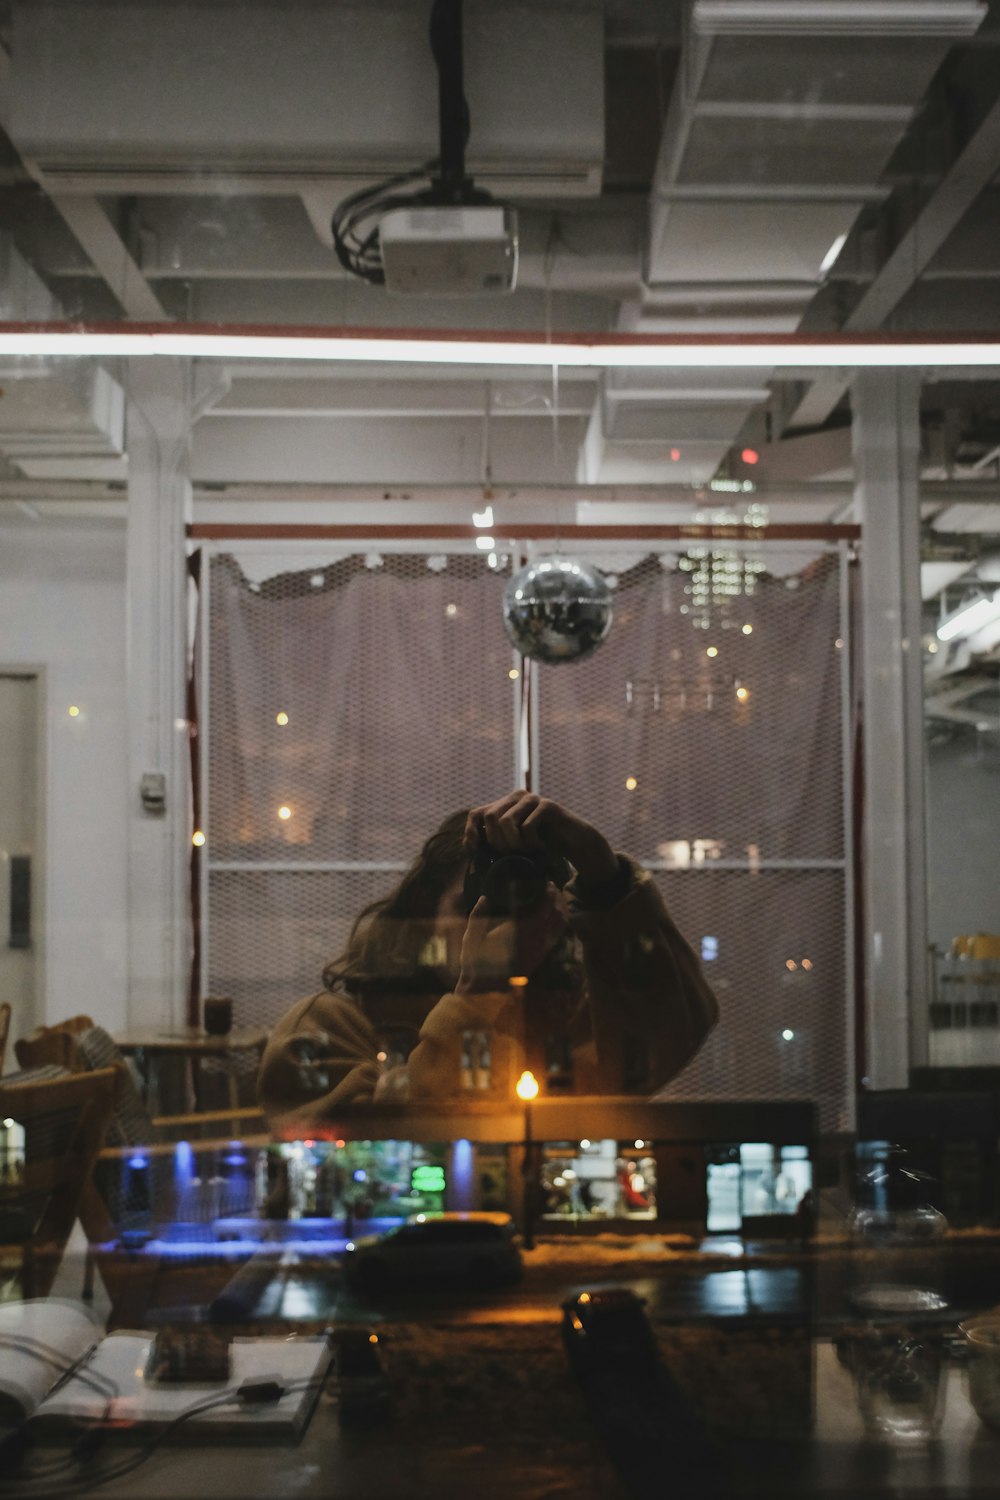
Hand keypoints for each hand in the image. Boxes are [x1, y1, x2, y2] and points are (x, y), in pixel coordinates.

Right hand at [456, 890, 569, 995]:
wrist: (486, 992)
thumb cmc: (477, 964)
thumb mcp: (471, 936)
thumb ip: (478, 914)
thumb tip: (485, 897)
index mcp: (521, 930)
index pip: (546, 907)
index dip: (551, 893)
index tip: (548, 883)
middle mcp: (536, 940)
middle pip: (559, 915)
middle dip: (559, 900)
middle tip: (552, 890)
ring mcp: (539, 950)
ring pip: (560, 928)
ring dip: (560, 912)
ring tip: (553, 902)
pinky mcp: (539, 959)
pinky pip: (555, 938)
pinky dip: (556, 926)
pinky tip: (548, 920)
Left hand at [463, 791, 617, 883]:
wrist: (573, 843)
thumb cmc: (541, 845)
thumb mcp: (513, 844)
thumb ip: (495, 840)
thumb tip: (468, 847)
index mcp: (504, 804)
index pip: (476, 813)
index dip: (471, 831)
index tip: (475, 850)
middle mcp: (516, 796)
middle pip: (490, 817)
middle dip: (497, 841)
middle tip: (512, 854)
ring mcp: (532, 799)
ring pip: (506, 821)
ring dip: (515, 843)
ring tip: (527, 851)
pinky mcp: (547, 805)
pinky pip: (527, 827)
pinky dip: (531, 843)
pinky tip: (541, 847)